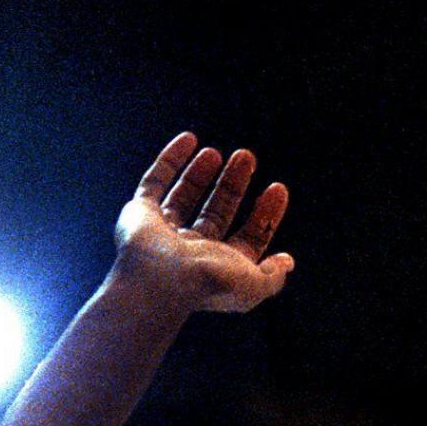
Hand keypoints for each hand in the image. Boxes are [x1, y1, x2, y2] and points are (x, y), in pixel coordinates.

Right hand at [113, 132, 293, 312]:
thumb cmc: (207, 284)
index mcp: (220, 266)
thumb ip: (273, 276)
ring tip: (217, 152)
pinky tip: (188, 140)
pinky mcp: (140, 214)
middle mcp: (192, 249)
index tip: (278, 188)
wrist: (160, 282)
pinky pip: (154, 182)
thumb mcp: (254, 285)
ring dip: (201, 173)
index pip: (248, 236)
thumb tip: (287, 262)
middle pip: (217, 211)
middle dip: (233, 184)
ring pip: (185, 196)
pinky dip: (170, 160)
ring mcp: (164, 231)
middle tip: (247, 157)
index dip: (265, 213)